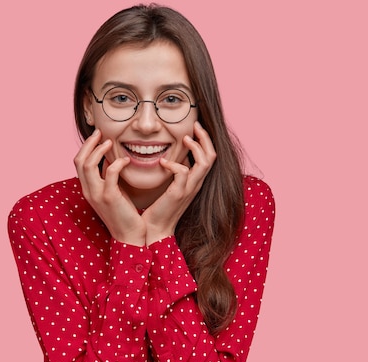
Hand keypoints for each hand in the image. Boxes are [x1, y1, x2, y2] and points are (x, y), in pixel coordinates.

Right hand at [74, 129, 146, 245]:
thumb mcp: (112, 192)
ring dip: (98, 149)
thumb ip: (107, 178)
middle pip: (79, 161)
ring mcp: (97, 194)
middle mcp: (88, 191)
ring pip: (88, 164)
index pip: (78, 163)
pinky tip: (126, 160)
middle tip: (100, 133)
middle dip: (88, 143)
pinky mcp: (110, 197)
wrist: (129, 236)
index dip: (86, 147)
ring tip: (110, 142)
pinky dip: (117, 162)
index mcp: (87, 189)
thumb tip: (109, 160)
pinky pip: (109, 172)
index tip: (97, 137)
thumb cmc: (124, 214)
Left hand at [142, 121, 216, 244]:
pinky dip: (174, 164)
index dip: (205, 141)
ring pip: (205, 162)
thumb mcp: (170, 186)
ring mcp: (189, 189)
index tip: (194, 129)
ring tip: (184, 139)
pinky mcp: (179, 193)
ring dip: (196, 146)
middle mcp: (196, 184)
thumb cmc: (159, 207)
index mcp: (195, 181)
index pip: (209, 157)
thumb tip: (172, 157)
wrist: (155, 228)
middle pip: (212, 156)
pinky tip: (162, 162)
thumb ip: (175, 172)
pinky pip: (183, 172)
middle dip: (205, 138)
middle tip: (195, 125)